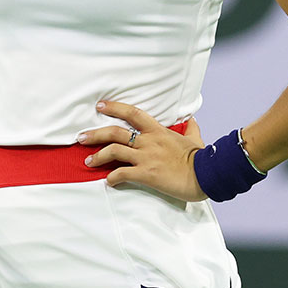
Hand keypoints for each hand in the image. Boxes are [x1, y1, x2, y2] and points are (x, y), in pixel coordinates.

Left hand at [80, 101, 206, 201]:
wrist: (207, 174)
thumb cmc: (202, 158)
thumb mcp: (195, 138)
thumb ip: (190, 129)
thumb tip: (192, 120)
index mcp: (158, 131)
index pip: (133, 113)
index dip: (115, 108)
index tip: (100, 105)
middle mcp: (149, 142)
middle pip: (115, 132)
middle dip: (95, 133)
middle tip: (81, 136)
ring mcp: (146, 157)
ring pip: (114, 151)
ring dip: (98, 156)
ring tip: (88, 161)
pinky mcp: (146, 174)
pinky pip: (122, 174)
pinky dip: (112, 177)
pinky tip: (108, 181)